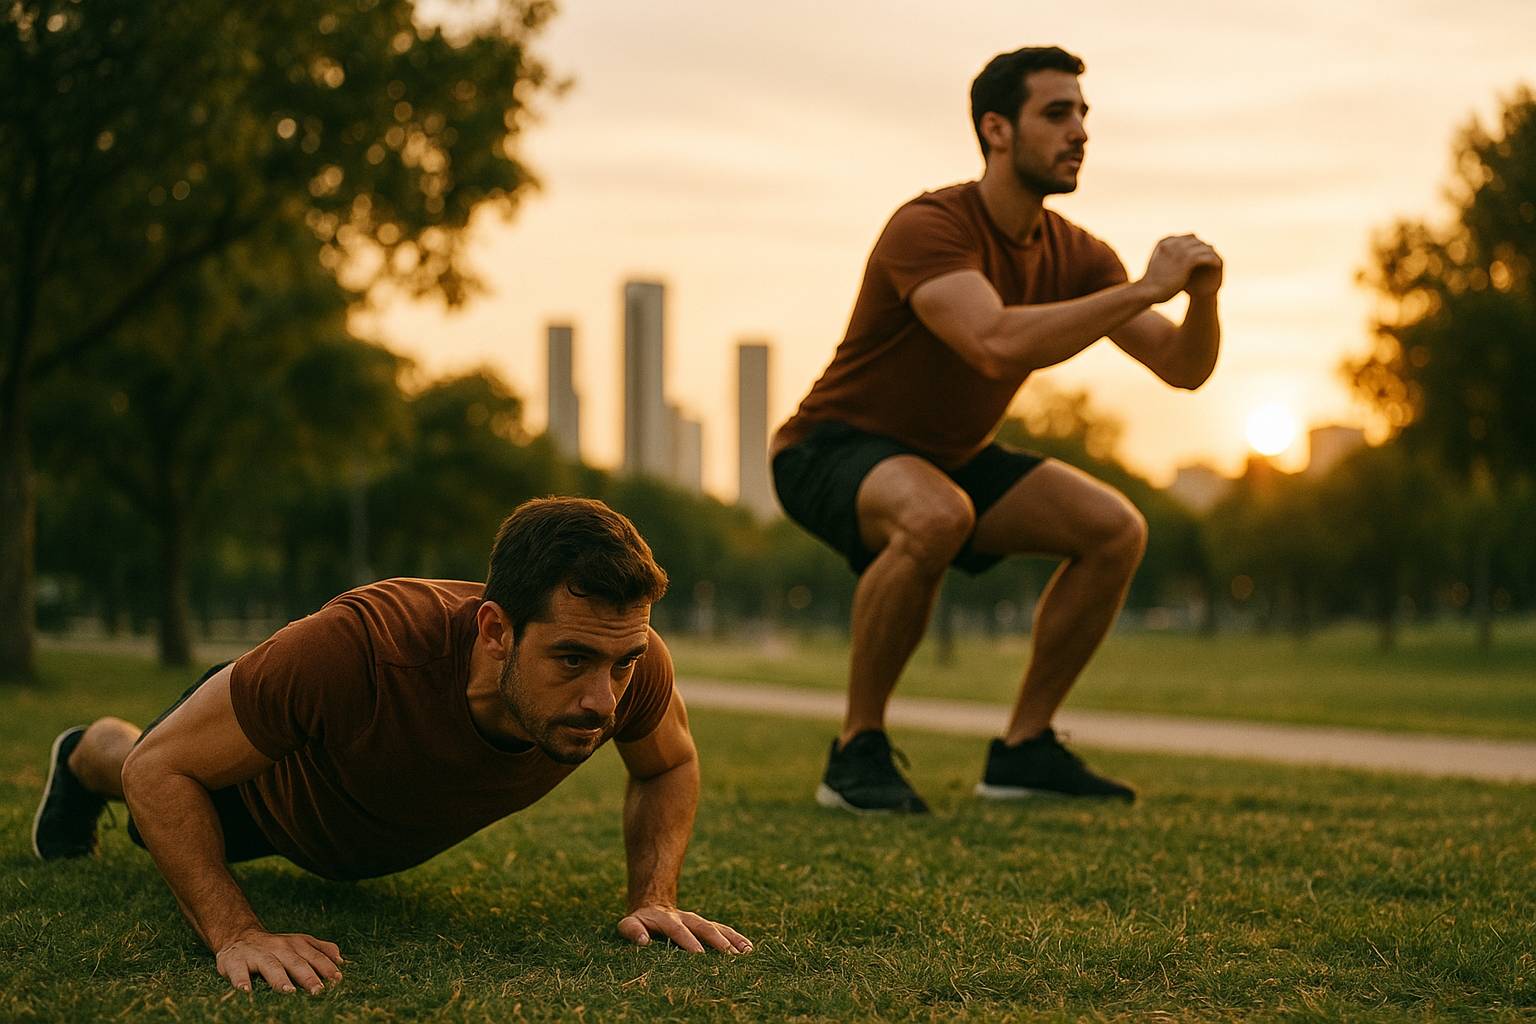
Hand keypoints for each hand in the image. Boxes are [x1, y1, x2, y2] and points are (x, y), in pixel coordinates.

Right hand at [215, 927, 343, 993]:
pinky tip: (246, 992)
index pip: (315, 957)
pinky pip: (239, 972)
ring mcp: (257, 954)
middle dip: (308, 977)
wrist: (238, 936)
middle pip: (296, 962)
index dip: (326, 968)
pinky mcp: (235, 961)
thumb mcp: (299, 943)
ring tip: (289, 991)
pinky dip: (242, 981)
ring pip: (271, 966)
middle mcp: (279, 947)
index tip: (337, 980)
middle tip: (319, 990)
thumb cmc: (275, 946)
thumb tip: (341, 960)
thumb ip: (320, 950)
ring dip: (280, 979)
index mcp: (296, 944)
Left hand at [617, 904, 752, 954]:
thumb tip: (642, 941)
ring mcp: (699, 922)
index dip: (687, 940)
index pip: (678, 930)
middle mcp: (687, 918)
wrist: (654, 905)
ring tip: (745, 952)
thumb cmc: (640, 922)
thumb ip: (631, 930)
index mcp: (667, 919)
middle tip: (729, 955)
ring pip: (717, 928)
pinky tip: (748, 949)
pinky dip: (736, 939)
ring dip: (731, 939)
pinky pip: (724, 931)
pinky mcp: (707, 927)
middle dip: (716, 941)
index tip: (698, 953)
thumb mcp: (629, 923)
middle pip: (704, 927)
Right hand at [1139, 234, 1222, 302]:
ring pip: (1202, 247)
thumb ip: (1166, 256)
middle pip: (1195, 240)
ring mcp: (1180, 251)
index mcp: (1164, 242)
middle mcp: (1172, 243)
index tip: (1200, 251)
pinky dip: (1212, 260)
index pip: (1185, 237)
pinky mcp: (1187, 260)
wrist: (1148, 291)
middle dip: (1203, 246)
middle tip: (1212, 254)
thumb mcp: (1157, 264)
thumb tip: (1175, 257)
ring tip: (1216, 259)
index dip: (1194, 244)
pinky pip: (1205, 256)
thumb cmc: (1151, 282)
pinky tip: (1217, 265)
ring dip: (1210, 253)